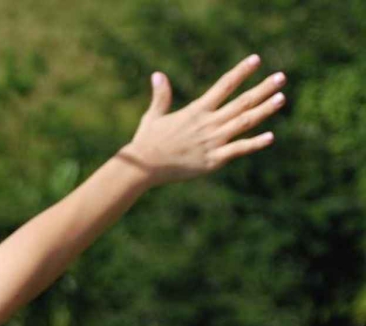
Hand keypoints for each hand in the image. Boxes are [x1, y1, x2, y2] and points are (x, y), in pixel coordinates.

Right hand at [126, 54, 286, 184]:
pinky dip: (255, 143)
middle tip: (281, 77)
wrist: (142, 167)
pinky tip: (271, 136)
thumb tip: (157, 75)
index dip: (241, 71)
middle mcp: (208, 123)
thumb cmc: (146, 142)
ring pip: (244, 122)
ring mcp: (212, 142)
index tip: (256, 60)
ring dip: (264, 110)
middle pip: (241, 102)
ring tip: (281, 98)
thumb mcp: (153, 116)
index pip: (224, 85)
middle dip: (263, 88)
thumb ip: (161, 96)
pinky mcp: (212, 160)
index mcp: (196, 110)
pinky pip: (238, 149)